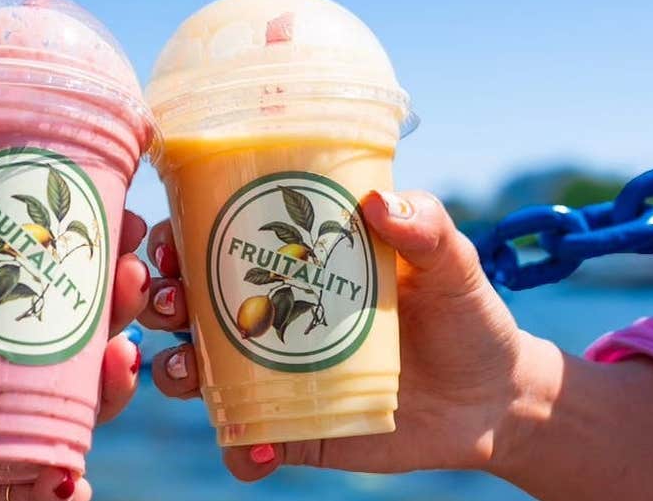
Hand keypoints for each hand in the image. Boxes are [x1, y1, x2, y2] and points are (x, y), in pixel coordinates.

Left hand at [0, 145, 150, 500]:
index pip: (53, 282)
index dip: (94, 252)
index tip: (121, 215)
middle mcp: (6, 377)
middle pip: (85, 337)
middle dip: (121, 305)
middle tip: (132, 272)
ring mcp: (8, 433)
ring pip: (84, 407)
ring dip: (115, 382)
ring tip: (120, 353)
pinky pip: (46, 489)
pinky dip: (67, 486)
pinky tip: (70, 475)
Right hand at [141, 190, 525, 479]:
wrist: (492, 399)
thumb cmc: (464, 315)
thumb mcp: (451, 264)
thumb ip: (425, 228)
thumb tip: (378, 203)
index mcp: (292, 267)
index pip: (217, 243)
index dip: (179, 239)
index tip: (169, 239)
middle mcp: (271, 319)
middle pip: (189, 306)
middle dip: (159, 303)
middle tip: (169, 302)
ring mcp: (276, 377)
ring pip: (199, 373)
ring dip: (178, 371)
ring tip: (189, 370)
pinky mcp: (294, 431)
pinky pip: (246, 445)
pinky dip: (239, 450)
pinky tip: (255, 445)